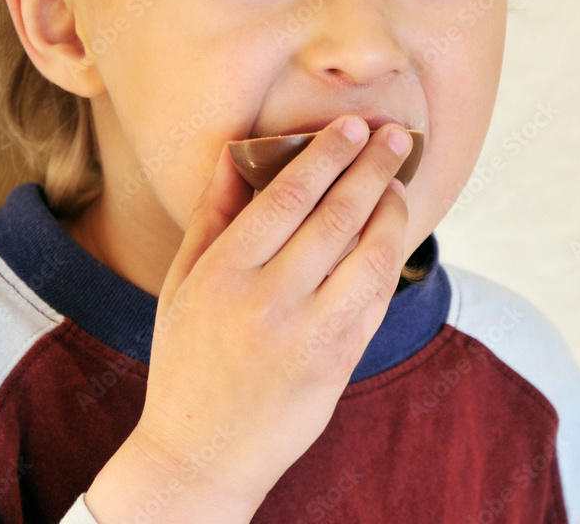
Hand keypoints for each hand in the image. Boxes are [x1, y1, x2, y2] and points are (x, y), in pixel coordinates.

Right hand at [87, 117, 409, 522]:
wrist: (201, 453)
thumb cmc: (186, 357)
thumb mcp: (181, 281)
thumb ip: (212, 213)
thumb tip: (236, 151)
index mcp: (222, 274)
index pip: (285, 197)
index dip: (324, 156)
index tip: (350, 126)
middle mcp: (267, 302)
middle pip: (335, 217)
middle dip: (370, 167)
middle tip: (395, 135)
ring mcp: (308, 336)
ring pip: (368, 256)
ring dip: (391, 210)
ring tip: (398, 181)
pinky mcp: (338, 364)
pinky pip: (375, 300)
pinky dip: (389, 258)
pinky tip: (392, 232)